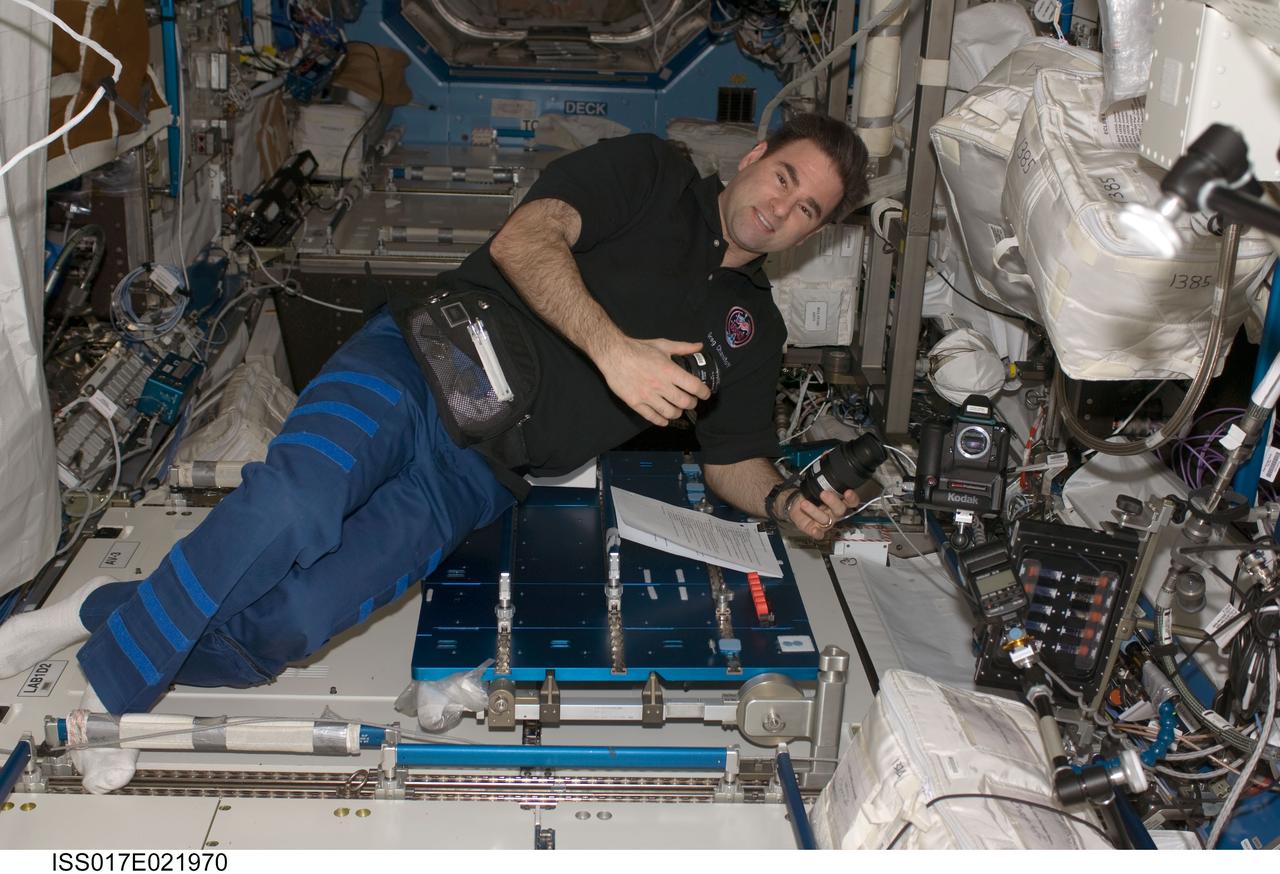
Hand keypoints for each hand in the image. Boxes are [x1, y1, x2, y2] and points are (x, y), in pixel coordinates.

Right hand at [595, 335, 711, 425]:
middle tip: (691, 401)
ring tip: (678, 409)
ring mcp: (648, 396)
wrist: (613, 354)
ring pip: (670, 413)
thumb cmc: (638, 349)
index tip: (705, 394)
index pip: (694, 386)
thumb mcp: (663, 345)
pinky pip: (653, 418)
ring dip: (678, 412)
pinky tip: (664, 418)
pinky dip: (662, 421)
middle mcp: (660, 385)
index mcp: (669, 370)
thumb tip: (699, 346)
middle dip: (692, 403)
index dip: (704, 392)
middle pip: (685, 402)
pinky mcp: (636, 403)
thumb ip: (683, 347)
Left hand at [788, 487, 861, 538]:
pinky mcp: (815, 529)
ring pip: (825, 519)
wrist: (795, 504)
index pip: (851, 501)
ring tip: (804, 504)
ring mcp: (825, 522)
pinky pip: (818, 534)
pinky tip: (814, 530)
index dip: (852, 498)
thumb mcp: (817, 486)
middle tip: (824, 494)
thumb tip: (825, 473)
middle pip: (840, 510)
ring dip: (814, 511)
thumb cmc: (810, 495)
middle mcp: (834, 513)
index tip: (848, 492)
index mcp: (838, 502)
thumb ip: (823, 483)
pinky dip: (817, 533)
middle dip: (833, 502)